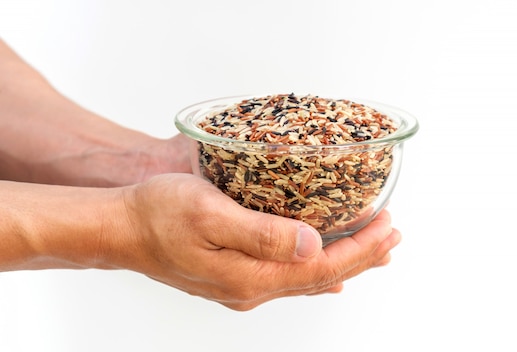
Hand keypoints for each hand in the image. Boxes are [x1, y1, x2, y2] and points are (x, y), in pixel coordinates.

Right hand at [114, 173, 400, 310]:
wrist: (120, 229)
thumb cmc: (158, 213)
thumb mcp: (210, 214)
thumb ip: (262, 233)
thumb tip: (311, 245)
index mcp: (251, 275)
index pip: (323, 266)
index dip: (362, 248)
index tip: (389, 226)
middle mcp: (251, 289)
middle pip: (322, 276)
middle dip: (363, 256)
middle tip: (394, 235)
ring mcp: (242, 286)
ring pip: (307, 277)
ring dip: (344, 261)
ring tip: (373, 249)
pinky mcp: (233, 276)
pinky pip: (288, 277)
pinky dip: (316, 269)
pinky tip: (326, 270)